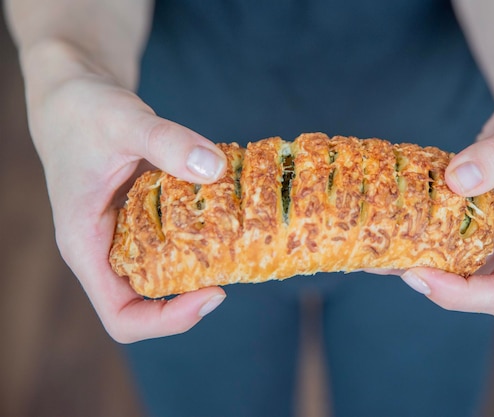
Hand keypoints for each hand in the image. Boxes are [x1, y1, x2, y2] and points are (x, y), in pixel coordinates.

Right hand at [27, 43, 227, 341]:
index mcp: (87, 246)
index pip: (123, 316)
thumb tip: (214, 167)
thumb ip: (167, 142)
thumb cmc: (83, 108)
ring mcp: (124, 235)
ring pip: (165, 272)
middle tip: (237, 264)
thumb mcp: (124, 120)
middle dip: (194, 293)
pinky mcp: (141, 216)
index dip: (168, 321)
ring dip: (202, 264)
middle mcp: (105, 249)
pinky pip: (173, 239)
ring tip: (240, 242)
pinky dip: (201, 233)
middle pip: (150, 302)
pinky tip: (227, 211)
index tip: (213, 294)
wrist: (73, 91)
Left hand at [398, 59, 493, 314]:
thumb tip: (457, 179)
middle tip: (387, 263)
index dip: (462, 295)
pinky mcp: (486, 220)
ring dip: (424, 261)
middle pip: (479, 287)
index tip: (419, 276)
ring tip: (380, 249)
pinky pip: (455, 236)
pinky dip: (426, 233)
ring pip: (463, 266)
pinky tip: (395, 223)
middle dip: (434, 282)